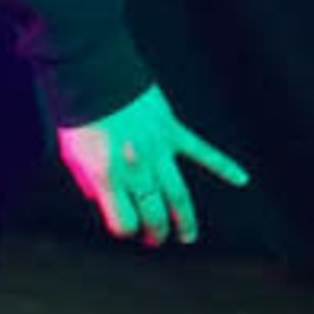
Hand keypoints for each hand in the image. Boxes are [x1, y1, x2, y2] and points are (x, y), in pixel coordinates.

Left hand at [59, 86, 250, 248]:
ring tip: (188, 236)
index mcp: (108, 176)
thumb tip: (97, 198)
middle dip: (156, 232)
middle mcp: (135, 168)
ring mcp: (157, 151)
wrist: (91, 73)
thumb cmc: (78, 114)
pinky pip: (202, 152)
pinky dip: (224, 165)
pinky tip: (241, 178)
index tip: (127, 228)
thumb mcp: (72, 155)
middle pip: (153, 213)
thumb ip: (87, 180)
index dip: (127, 229)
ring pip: (178, 195)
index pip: (124, 222)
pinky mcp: (172, 131)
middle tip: (156, 240)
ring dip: (185, 220)